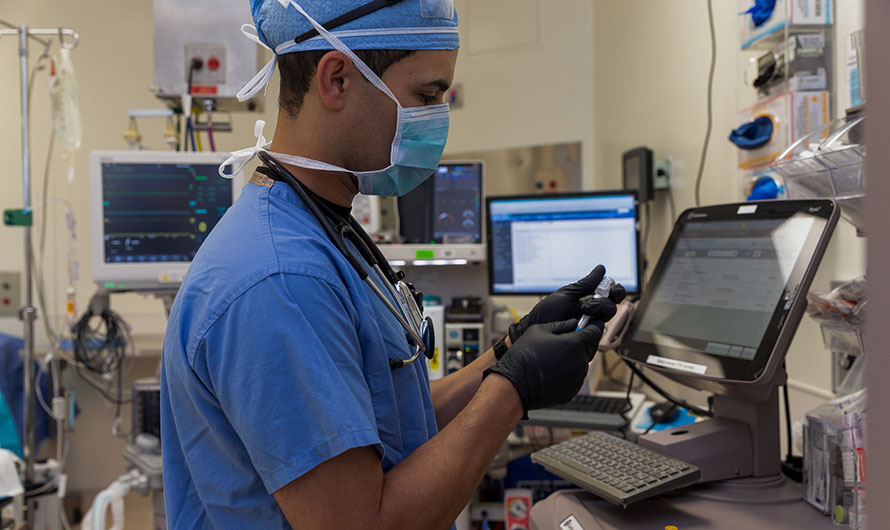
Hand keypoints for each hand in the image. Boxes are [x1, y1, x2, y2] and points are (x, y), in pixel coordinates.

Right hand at [484, 319, 603, 416]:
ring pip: (582, 363)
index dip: (592, 325)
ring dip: (574, 358)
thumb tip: (573, 323)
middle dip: (582, 341)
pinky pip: (575, 377)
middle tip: (565, 340)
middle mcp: (581, 362)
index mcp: (575, 344)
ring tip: (553, 357)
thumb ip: (562, 325)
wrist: (514, 385)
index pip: (595, 330)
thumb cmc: (523, 356)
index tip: (588, 324)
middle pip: (591, 347)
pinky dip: (568, 373)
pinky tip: (552, 370)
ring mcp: (577, 379)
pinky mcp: (572, 391)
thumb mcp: (539, 330)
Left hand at [506, 265, 626, 347]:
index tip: (609, 286)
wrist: (535, 331)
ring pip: (610, 315)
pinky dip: (595, 322)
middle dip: (607, 299)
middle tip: (595, 299)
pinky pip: (601, 330)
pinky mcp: (590, 338)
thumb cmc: (546, 313)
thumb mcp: (565, 295)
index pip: (610, 294)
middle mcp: (593, 313)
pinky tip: (583, 321)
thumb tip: (601, 269)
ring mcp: (592, 326)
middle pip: (613, 304)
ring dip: (599, 307)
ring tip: (584, 309)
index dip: (615, 290)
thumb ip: (585, 284)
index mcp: (588, 300)